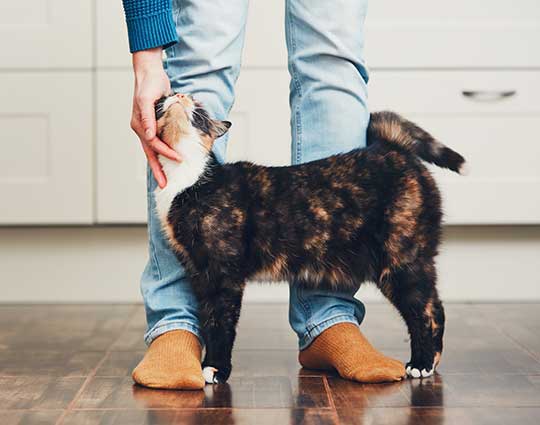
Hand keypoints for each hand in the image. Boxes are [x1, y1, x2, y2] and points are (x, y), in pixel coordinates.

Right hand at [130, 48, 180, 187]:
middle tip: (164, 186)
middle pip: (151, 154)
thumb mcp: (147, 99)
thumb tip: (149, 136)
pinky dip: (162, 153)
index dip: (166, 153)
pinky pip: (158, 143)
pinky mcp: (154, 125)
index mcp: (139, 125)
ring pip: (153, 151)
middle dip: (157, 170)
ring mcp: (147, 128)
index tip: (178, 159)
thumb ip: (148, 118)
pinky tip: (167, 160)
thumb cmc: (149, 84)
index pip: (154, 145)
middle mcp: (142, 129)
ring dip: (159, 165)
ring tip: (164, 179)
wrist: (150, 73)